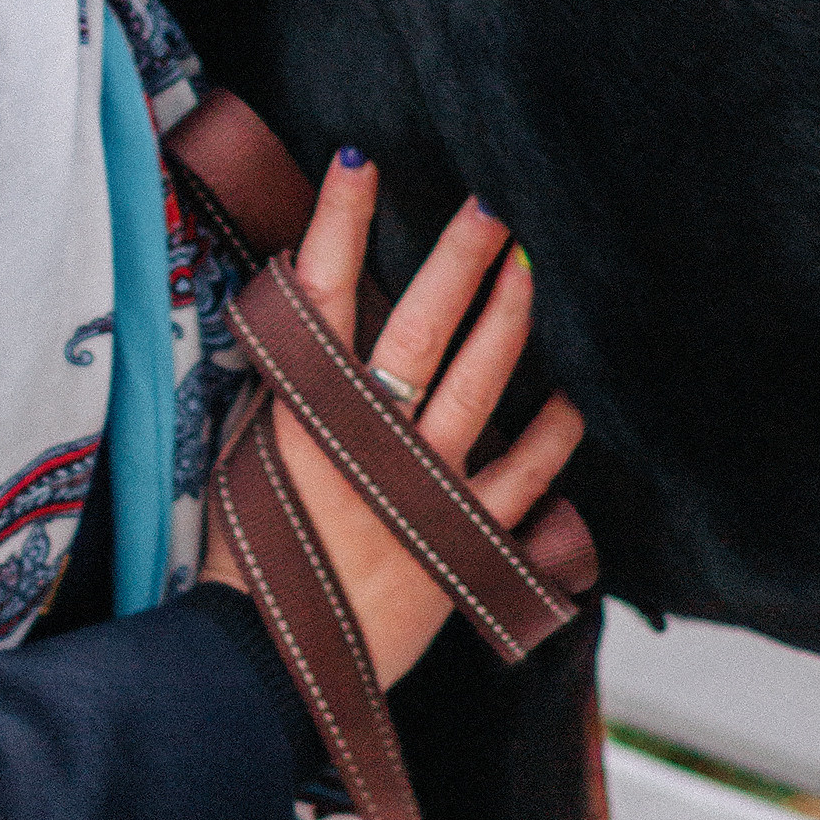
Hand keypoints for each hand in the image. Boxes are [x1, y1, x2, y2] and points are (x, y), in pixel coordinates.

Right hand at [199, 154, 583, 693]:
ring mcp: (419, 490)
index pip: (320, 297)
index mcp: (302, 412)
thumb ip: (286, 385)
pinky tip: (570, 402)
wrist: (273, 659)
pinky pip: (523, 479)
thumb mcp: (250, 451)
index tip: (358, 161)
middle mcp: (365, 442)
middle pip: (417, 329)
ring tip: (526, 270)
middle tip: (486, 208)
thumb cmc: (256, 552)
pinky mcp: (460, 540)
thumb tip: (305, 304)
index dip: (339, 226)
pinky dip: (551, 437)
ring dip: (505, 321)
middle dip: (454, 260)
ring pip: (476, 387)